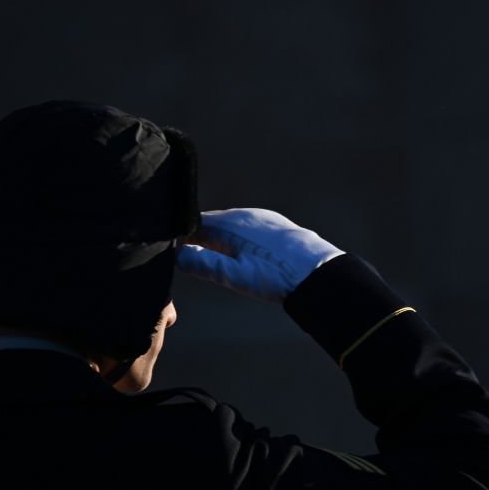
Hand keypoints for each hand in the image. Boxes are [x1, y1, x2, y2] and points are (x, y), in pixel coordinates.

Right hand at [175, 207, 345, 303]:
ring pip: (231, 225)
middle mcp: (245, 215)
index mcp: (230, 223)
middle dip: (198, 236)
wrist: (317, 272)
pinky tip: (241, 253)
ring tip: (211, 256)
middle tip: (185, 254)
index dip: (180, 237)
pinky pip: (248, 228)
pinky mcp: (276, 226)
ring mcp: (263, 218)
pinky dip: (237, 238)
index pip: (194, 224)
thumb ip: (204, 264)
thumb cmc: (275, 275)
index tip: (171, 250)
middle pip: (212, 223)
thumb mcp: (234, 275)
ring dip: (218, 238)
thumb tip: (176, 255)